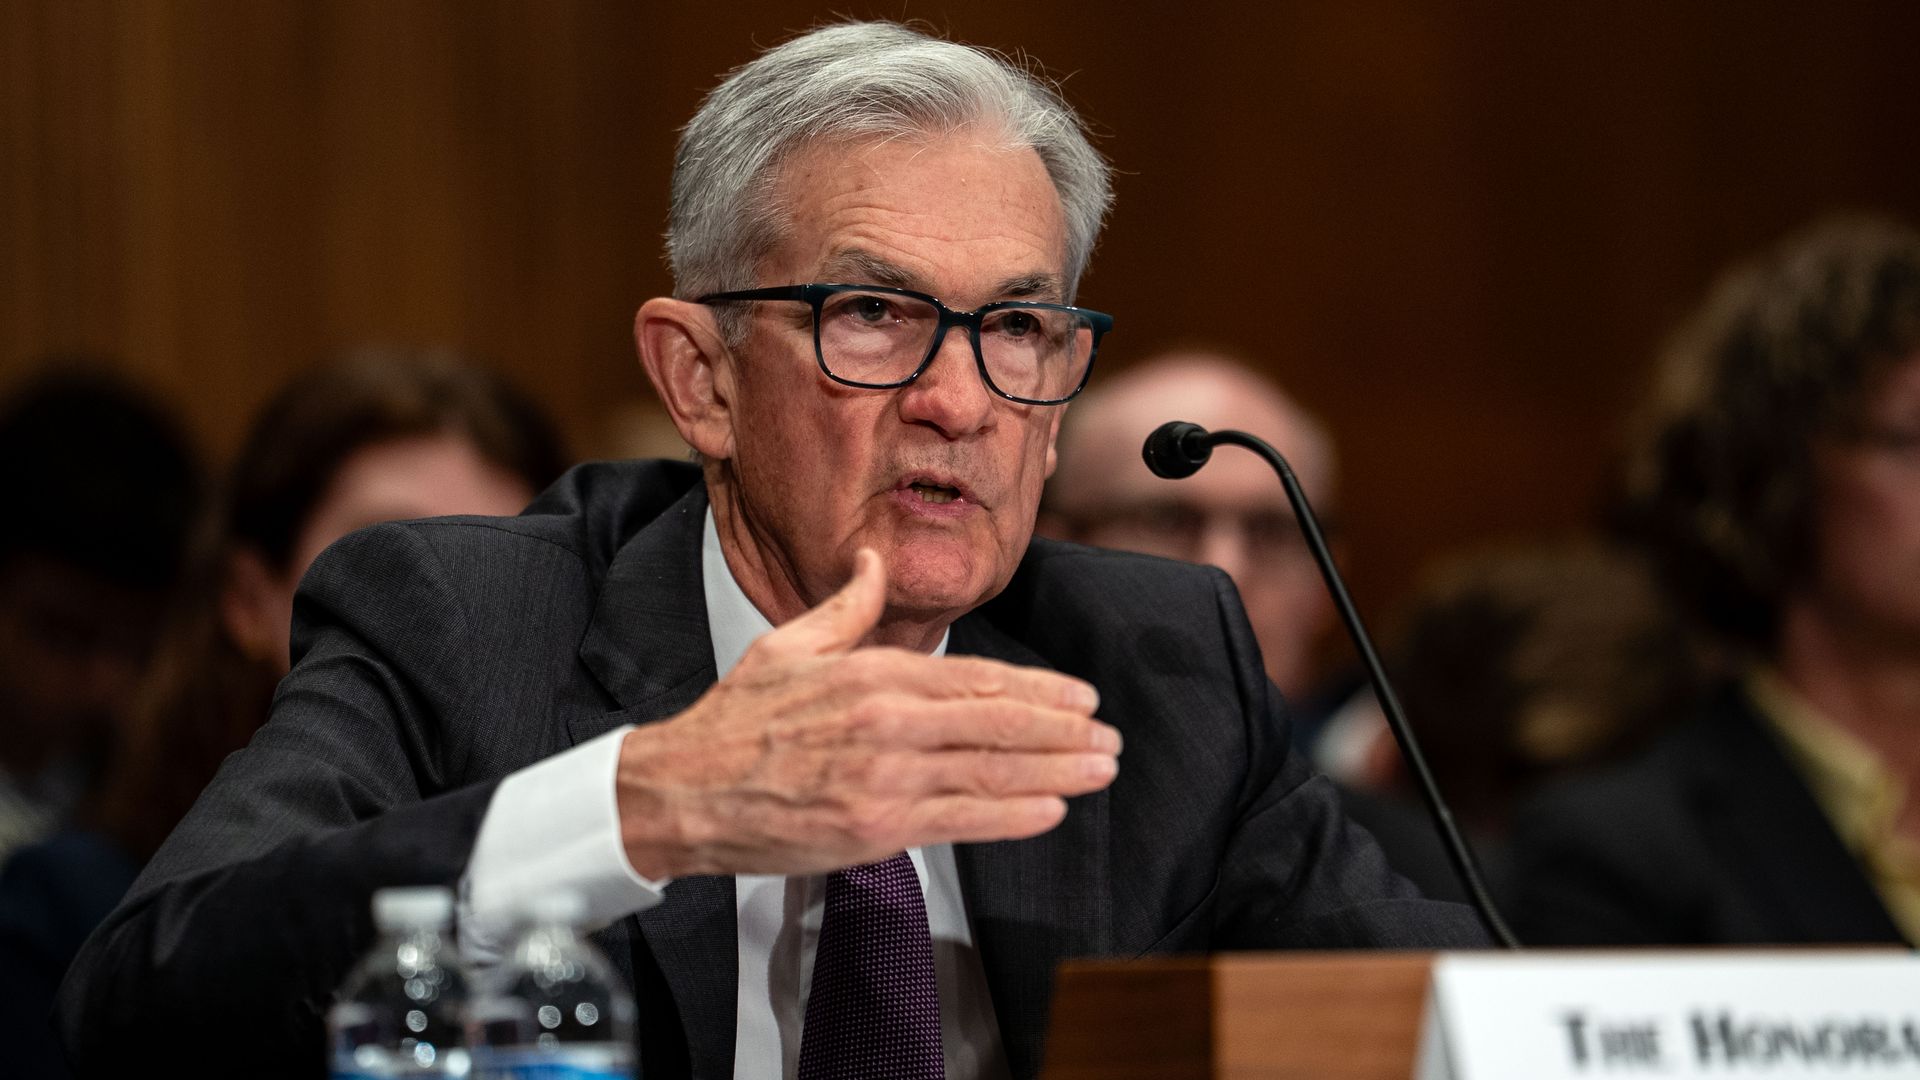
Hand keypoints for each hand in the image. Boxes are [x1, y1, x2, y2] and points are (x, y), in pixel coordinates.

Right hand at [614, 548, 1118, 878]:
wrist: (679, 789)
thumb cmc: (735, 721)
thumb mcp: (791, 645)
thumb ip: (850, 604)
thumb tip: (876, 558)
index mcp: (873, 673)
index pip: (977, 678)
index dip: (1039, 690)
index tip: (1081, 698)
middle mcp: (886, 721)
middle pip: (998, 722)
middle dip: (1063, 731)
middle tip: (1109, 737)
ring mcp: (883, 777)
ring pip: (990, 771)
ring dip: (1056, 772)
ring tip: (1099, 770)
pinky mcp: (873, 827)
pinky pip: (959, 819)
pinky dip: (1011, 815)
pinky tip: (1050, 810)